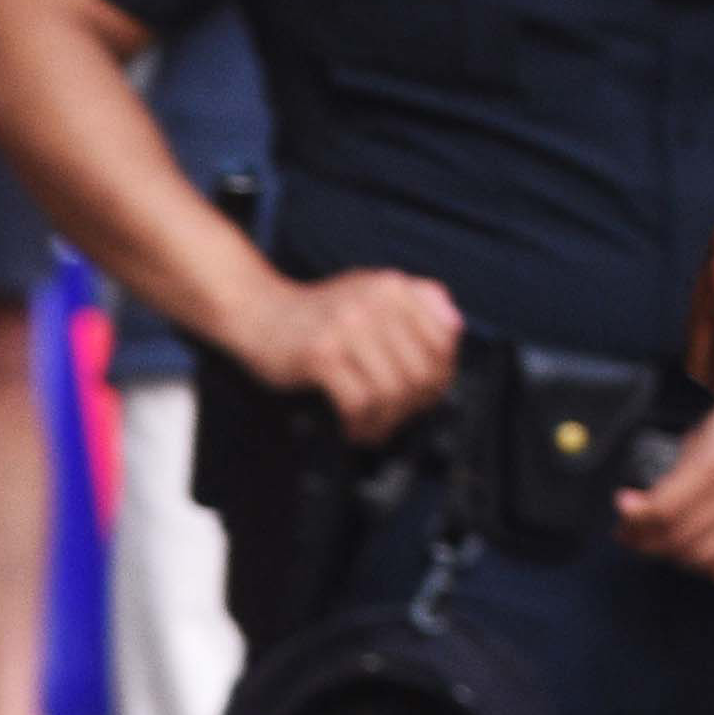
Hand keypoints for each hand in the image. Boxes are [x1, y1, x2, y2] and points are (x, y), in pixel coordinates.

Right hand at [246, 261, 464, 441]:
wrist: (256, 312)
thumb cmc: (316, 314)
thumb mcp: (370, 292)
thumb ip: (417, 303)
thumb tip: (456, 330)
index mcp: (393, 286)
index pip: (445, 339)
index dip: (441, 377)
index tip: (423, 396)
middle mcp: (375, 300)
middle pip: (422, 371)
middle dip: (413, 406)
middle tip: (396, 418)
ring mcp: (347, 326)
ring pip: (394, 391)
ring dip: (386, 421)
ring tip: (374, 428)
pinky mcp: (321, 354)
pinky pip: (361, 402)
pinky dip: (362, 425)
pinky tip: (353, 427)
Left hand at [614, 399, 713, 583]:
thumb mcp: (712, 430)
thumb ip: (678, 470)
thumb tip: (642, 503)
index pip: (660, 512)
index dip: (632, 519)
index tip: (623, 512)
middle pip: (676, 540)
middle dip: (645, 540)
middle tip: (634, 533)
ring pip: (703, 561)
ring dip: (675, 556)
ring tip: (665, 542)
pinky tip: (705, 556)